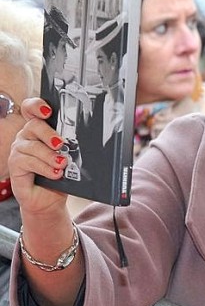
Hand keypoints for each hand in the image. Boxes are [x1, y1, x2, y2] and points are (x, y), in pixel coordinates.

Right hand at [9, 98, 69, 215]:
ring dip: (49, 155)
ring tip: (62, 164)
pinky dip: (43, 167)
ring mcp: (19, 150)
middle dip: (49, 133)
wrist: (50, 199)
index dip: (37, 106)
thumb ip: (73, 147)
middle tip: (61, 144)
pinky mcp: (15, 165)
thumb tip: (89, 142)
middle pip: (33, 125)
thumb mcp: (70, 158)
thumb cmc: (60, 175)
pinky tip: (55, 173)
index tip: (48, 111)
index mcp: (40, 130)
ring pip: (31, 145)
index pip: (32, 109)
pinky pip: (26, 161)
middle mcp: (27, 137)